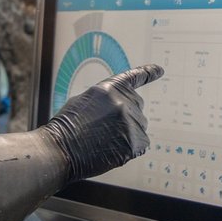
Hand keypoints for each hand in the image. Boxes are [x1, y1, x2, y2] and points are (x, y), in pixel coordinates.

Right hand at [40, 64, 163, 180]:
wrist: (61, 150)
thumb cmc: (66, 128)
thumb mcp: (84, 102)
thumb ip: (107, 100)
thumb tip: (122, 109)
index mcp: (109, 88)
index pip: (134, 77)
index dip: (149, 72)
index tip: (160, 70)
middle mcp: (123, 102)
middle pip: (137, 106)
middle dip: (126, 114)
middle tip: (107, 128)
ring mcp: (131, 123)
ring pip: (140, 126)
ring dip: (128, 132)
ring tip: (106, 141)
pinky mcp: (136, 142)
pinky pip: (142, 144)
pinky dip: (131, 147)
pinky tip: (114, 150)